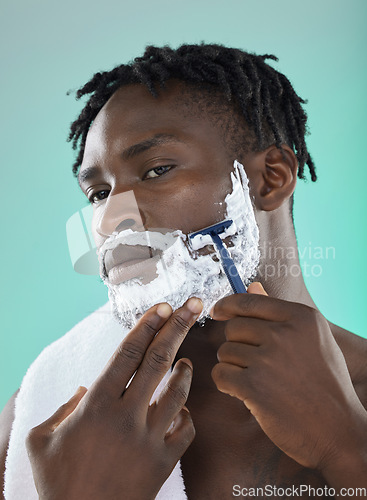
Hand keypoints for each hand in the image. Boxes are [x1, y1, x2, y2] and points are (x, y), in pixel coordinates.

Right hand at [26, 298, 202, 499]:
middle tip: (192, 305)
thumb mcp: (41, 440)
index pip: (128, 353)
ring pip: (177, 393)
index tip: (162, 306)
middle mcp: (127, 417)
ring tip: (187, 360)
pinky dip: (187, 416)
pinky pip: (185, 431)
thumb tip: (83, 390)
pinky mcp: (164, 463)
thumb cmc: (57, 484)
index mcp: (97, 406)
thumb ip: (61, 408)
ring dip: (185, 372)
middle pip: (158, 361)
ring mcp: (149, 440)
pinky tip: (183, 409)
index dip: (147, 325)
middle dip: (177, 328)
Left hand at [210, 283, 366, 472]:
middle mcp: (285, 334)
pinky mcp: (254, 386)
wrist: (338, 431)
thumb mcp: (313, 340)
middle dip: (236, 345)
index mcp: (302, 317)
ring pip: (226, 351)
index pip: (249, 302)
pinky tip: (246, 393)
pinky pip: (221, 374)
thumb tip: (251, 286)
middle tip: (252, 363)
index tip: (217, 312)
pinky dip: (227, 384)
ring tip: (257, 381)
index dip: (227, 305)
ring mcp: (269, 360)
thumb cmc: (325, 384)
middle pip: (234, 327)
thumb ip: (279, 312)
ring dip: (233, 366)